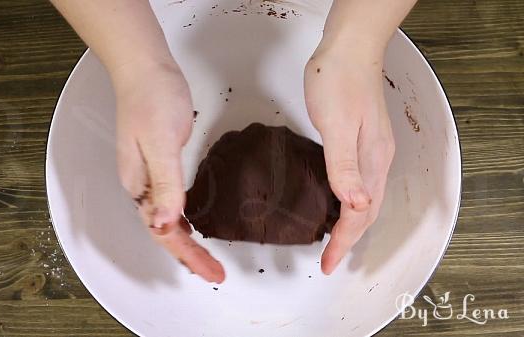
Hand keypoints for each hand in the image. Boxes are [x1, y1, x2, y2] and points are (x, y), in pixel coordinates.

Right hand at [113, 60, 224, 282]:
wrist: (146, 68)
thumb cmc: (151, 98)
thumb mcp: (161, 143)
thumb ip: (165, 185)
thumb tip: (165, 224)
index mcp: (140, 185)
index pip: (164, 231)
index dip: (189, 255)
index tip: (212, 273)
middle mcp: (142, 186)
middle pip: (165, 231)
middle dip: (190, 256)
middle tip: (215, 273)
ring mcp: (150, 175)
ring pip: (169, 219)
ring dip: (187, 242)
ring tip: (207, 260)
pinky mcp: (162, 163)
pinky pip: (173, 201)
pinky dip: (186, 219)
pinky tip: (195, 223)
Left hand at [304, 47, 394, 274]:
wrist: (348, 50)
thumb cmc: (339, 82)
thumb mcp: (338, 125)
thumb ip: (344, 166)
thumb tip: (356, 206)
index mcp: (373, 161)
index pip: (359, 214)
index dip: (343, 241)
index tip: (328, 264)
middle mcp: (377, 161)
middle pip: (366, 212)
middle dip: (348, 240)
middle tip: (329, 261)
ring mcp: (372, 151)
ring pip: (365, 200)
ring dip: (351, 225)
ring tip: (335, 242)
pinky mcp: (361, 142)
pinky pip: (359, 183)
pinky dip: (349, 203)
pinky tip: (338, 203)